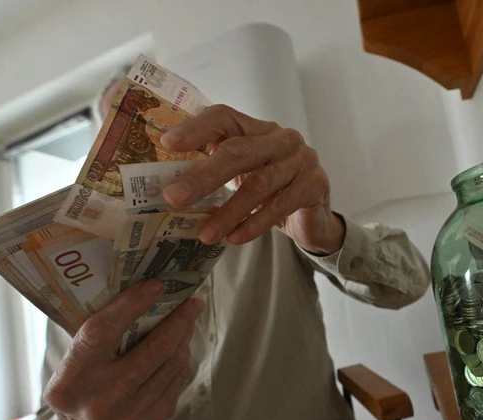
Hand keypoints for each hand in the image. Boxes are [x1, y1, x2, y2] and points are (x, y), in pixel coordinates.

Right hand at [43, 280, 204, 419]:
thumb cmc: (80, 383)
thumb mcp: (73, 360)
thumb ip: (100, 334)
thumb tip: (144, 292)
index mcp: (72, 379)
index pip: (103, 332)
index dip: (132, 304)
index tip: (156, 284)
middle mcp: (101, 400)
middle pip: (153, 349)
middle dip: (178, 319)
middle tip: (192, 300)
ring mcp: (129, 414)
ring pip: (171, 364)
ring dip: (184, 336)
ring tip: (189, 317)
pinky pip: (176, 380)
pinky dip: (181, 358)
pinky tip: (182, 344)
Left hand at [160, 105, 345, 254]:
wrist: (313, 218)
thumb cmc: (270, 192)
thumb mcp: (242, 175)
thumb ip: (215, 170)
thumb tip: (168, 188)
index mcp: (257, 129)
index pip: (224, 117)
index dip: (196, 129)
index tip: (167, 145)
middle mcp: (281, 138)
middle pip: (239, 151)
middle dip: (203, 176)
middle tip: (174, 197)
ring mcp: (302, 160)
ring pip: (259, 183)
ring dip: (228, 211)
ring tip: (205, 234)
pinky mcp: (315, 185)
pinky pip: (281, 205)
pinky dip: (254, 223)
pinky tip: (234, 238)